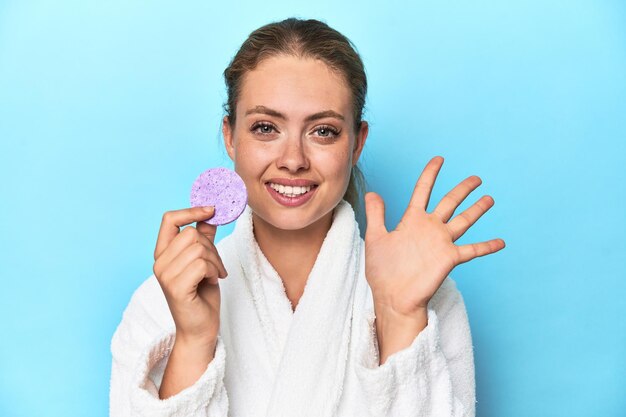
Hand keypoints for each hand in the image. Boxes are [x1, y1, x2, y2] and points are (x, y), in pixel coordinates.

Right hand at [152, 206, 227, 345]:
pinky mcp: (176, 287)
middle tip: (217, 266)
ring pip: (199, 248)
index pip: (169, 219)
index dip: (191, 211)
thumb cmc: (202, 296)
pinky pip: (201, 264)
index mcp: (163, 254)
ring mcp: (165, 275)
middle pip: (191, 233)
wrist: (200, 329)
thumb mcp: (204, 262)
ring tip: (215, 275)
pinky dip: (214, 271)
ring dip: (215, 261)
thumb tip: (211, 214)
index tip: (212, 210)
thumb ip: (204, 239)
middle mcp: (159, 263)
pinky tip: (213, 282)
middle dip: (212, 247)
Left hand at [364, 156, 504, 316]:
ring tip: (489, 198)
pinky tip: (501, 242)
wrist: (392, 297)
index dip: (430, 174)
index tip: (439, 159)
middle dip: (462, 189)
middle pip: (449, 202)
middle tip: (476, 178)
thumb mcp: (375, 238)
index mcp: (412, 220)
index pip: (423, 190)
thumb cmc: (382, 271)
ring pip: (463, 220)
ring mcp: (441, 242)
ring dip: (477, 210)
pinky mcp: (449, 258)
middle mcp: (429, 228)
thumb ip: (376, 214)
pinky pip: (472, 250)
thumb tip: (372, 192)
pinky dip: (487, 246)